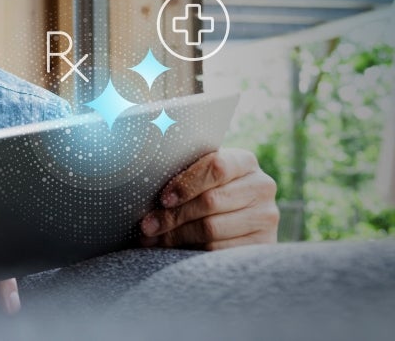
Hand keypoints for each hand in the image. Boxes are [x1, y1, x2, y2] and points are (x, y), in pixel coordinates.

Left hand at [139, 148, 278, 249]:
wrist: (239, 214)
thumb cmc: (208, 188)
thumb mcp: (201, 173)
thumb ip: (184, 171)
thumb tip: (146, 176)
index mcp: (245, 162)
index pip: (216, 167)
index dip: (186, 184)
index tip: (163, 199)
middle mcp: (261, 187)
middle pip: (210, 201)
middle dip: (173, 216)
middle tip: (147, 226)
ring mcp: (265, 217)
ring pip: (212, 229)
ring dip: (176, 236)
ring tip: (152, 239)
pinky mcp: (263, 244)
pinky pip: (219, 250)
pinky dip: (191, 251)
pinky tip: (172, 250)